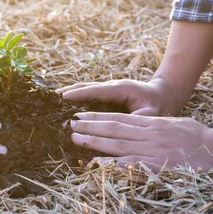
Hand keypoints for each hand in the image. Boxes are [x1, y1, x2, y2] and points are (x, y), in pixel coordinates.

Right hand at [58, 77, 180, 115]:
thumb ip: (140, 119)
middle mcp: (110, 86)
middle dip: (67, 92)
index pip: (95, 90)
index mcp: (120, 89)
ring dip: (67, 93)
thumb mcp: (153, 113)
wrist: (164, 95)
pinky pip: (86, 93)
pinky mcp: (105, 94)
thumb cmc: (159, 105)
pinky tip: (62, 102)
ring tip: (50, 99)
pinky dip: (74, 96)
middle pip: (84, 87)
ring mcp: (106, 88)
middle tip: (48, 98)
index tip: (62, 97)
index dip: (78, 94)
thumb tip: (128, 127)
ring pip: (83, 88)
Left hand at [69, 112, 212, 171]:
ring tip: (74, 138)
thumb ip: (155, 124)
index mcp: (152, 123)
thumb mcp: (175, 123)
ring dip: (94, 141)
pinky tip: (95, 165)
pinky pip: (129, 165)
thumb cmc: (199, 137)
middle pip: (112, 128)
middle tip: (67, 124)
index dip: (97, 117)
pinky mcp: (157, 165)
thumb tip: (142, 124)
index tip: (79, 115)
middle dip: (88, 126)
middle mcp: (148, 134)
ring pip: (116, 144)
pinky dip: (111, 165)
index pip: (118, 118)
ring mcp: (151, 149)